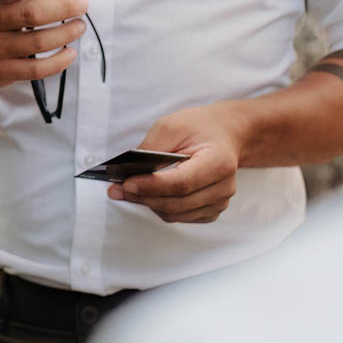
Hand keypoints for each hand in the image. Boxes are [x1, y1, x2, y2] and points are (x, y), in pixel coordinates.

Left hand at [112, 103, 249, 223]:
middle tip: (117, 189)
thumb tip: (129, 170)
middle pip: (177, 203)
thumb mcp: (172, 125)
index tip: (126, 183)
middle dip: (143, 197)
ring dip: (149, 204)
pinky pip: (181, 217)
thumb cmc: (199, 128)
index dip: (151, 186)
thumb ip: (151, 148)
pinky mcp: (211, 210)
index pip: (181, 183)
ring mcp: (219, 202)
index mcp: (218, 162)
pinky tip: (149, 195)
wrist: (224, 134)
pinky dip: (161, 208)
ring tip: (129, 191)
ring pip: (176, 214)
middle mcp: (223, 187)